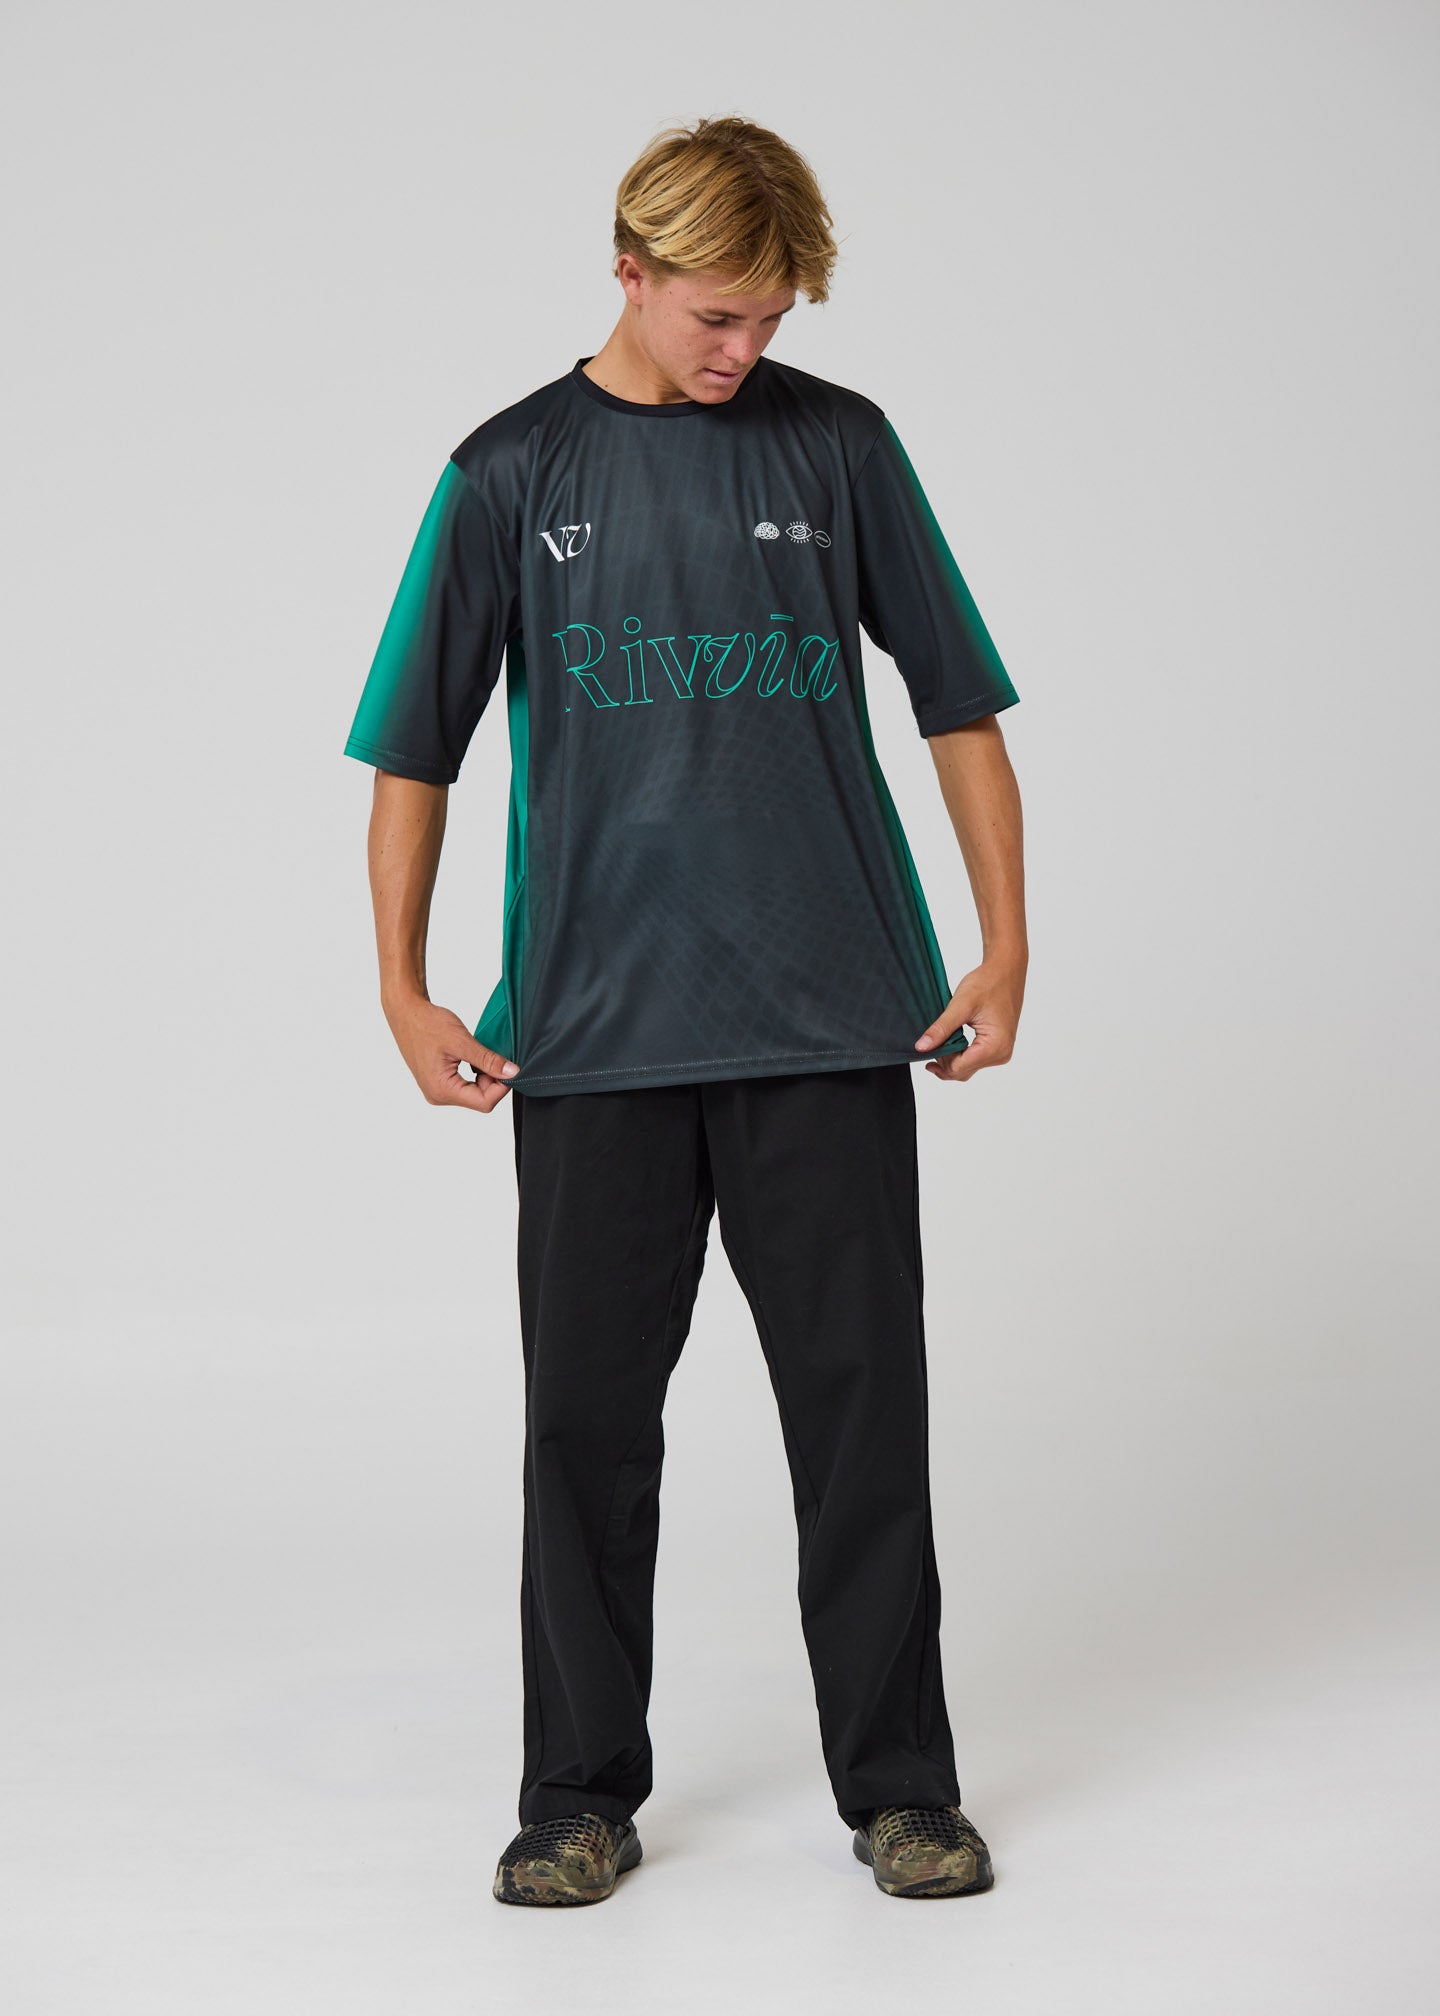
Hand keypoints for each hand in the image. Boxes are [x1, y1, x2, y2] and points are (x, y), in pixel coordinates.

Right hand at [383, 993, 518, 1111]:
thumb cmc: (427, 1024)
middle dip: (493, 1080)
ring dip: (484, 1076)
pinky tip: (471, 1057)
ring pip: (473, 1093)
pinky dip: (474, 1074)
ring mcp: (437, 1090)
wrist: (406, 1013)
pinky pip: (464, 1086)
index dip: (502, 1086)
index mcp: (442, 1090)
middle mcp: (438, 1095)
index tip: (509, 1067)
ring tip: (479, 1054)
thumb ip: (488, 1060)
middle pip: (480, 1100)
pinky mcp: (437, 1082)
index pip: (484, 1102)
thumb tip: (512, 1073)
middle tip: (494, 1057)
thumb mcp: (462, 1041)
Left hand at [913, 956, 1026, 1082]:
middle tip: (932, 1040)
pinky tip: (949, 1043)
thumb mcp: (960, 1005)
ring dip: (951, 1058)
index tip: (930, 1042)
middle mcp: (1001, 1054)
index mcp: (995, 1046)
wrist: (1005, 971)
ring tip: (941, 1038)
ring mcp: (1001, 1052)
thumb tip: (921, 1048)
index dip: (940, 1058)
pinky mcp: (998, 1048)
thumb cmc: (988, 983)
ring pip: (967, 1068)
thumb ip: (941, 1029)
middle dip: (944, 1060)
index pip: (958, 1068)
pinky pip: (974, 1060)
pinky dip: (959, 1054)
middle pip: (962, 1072)